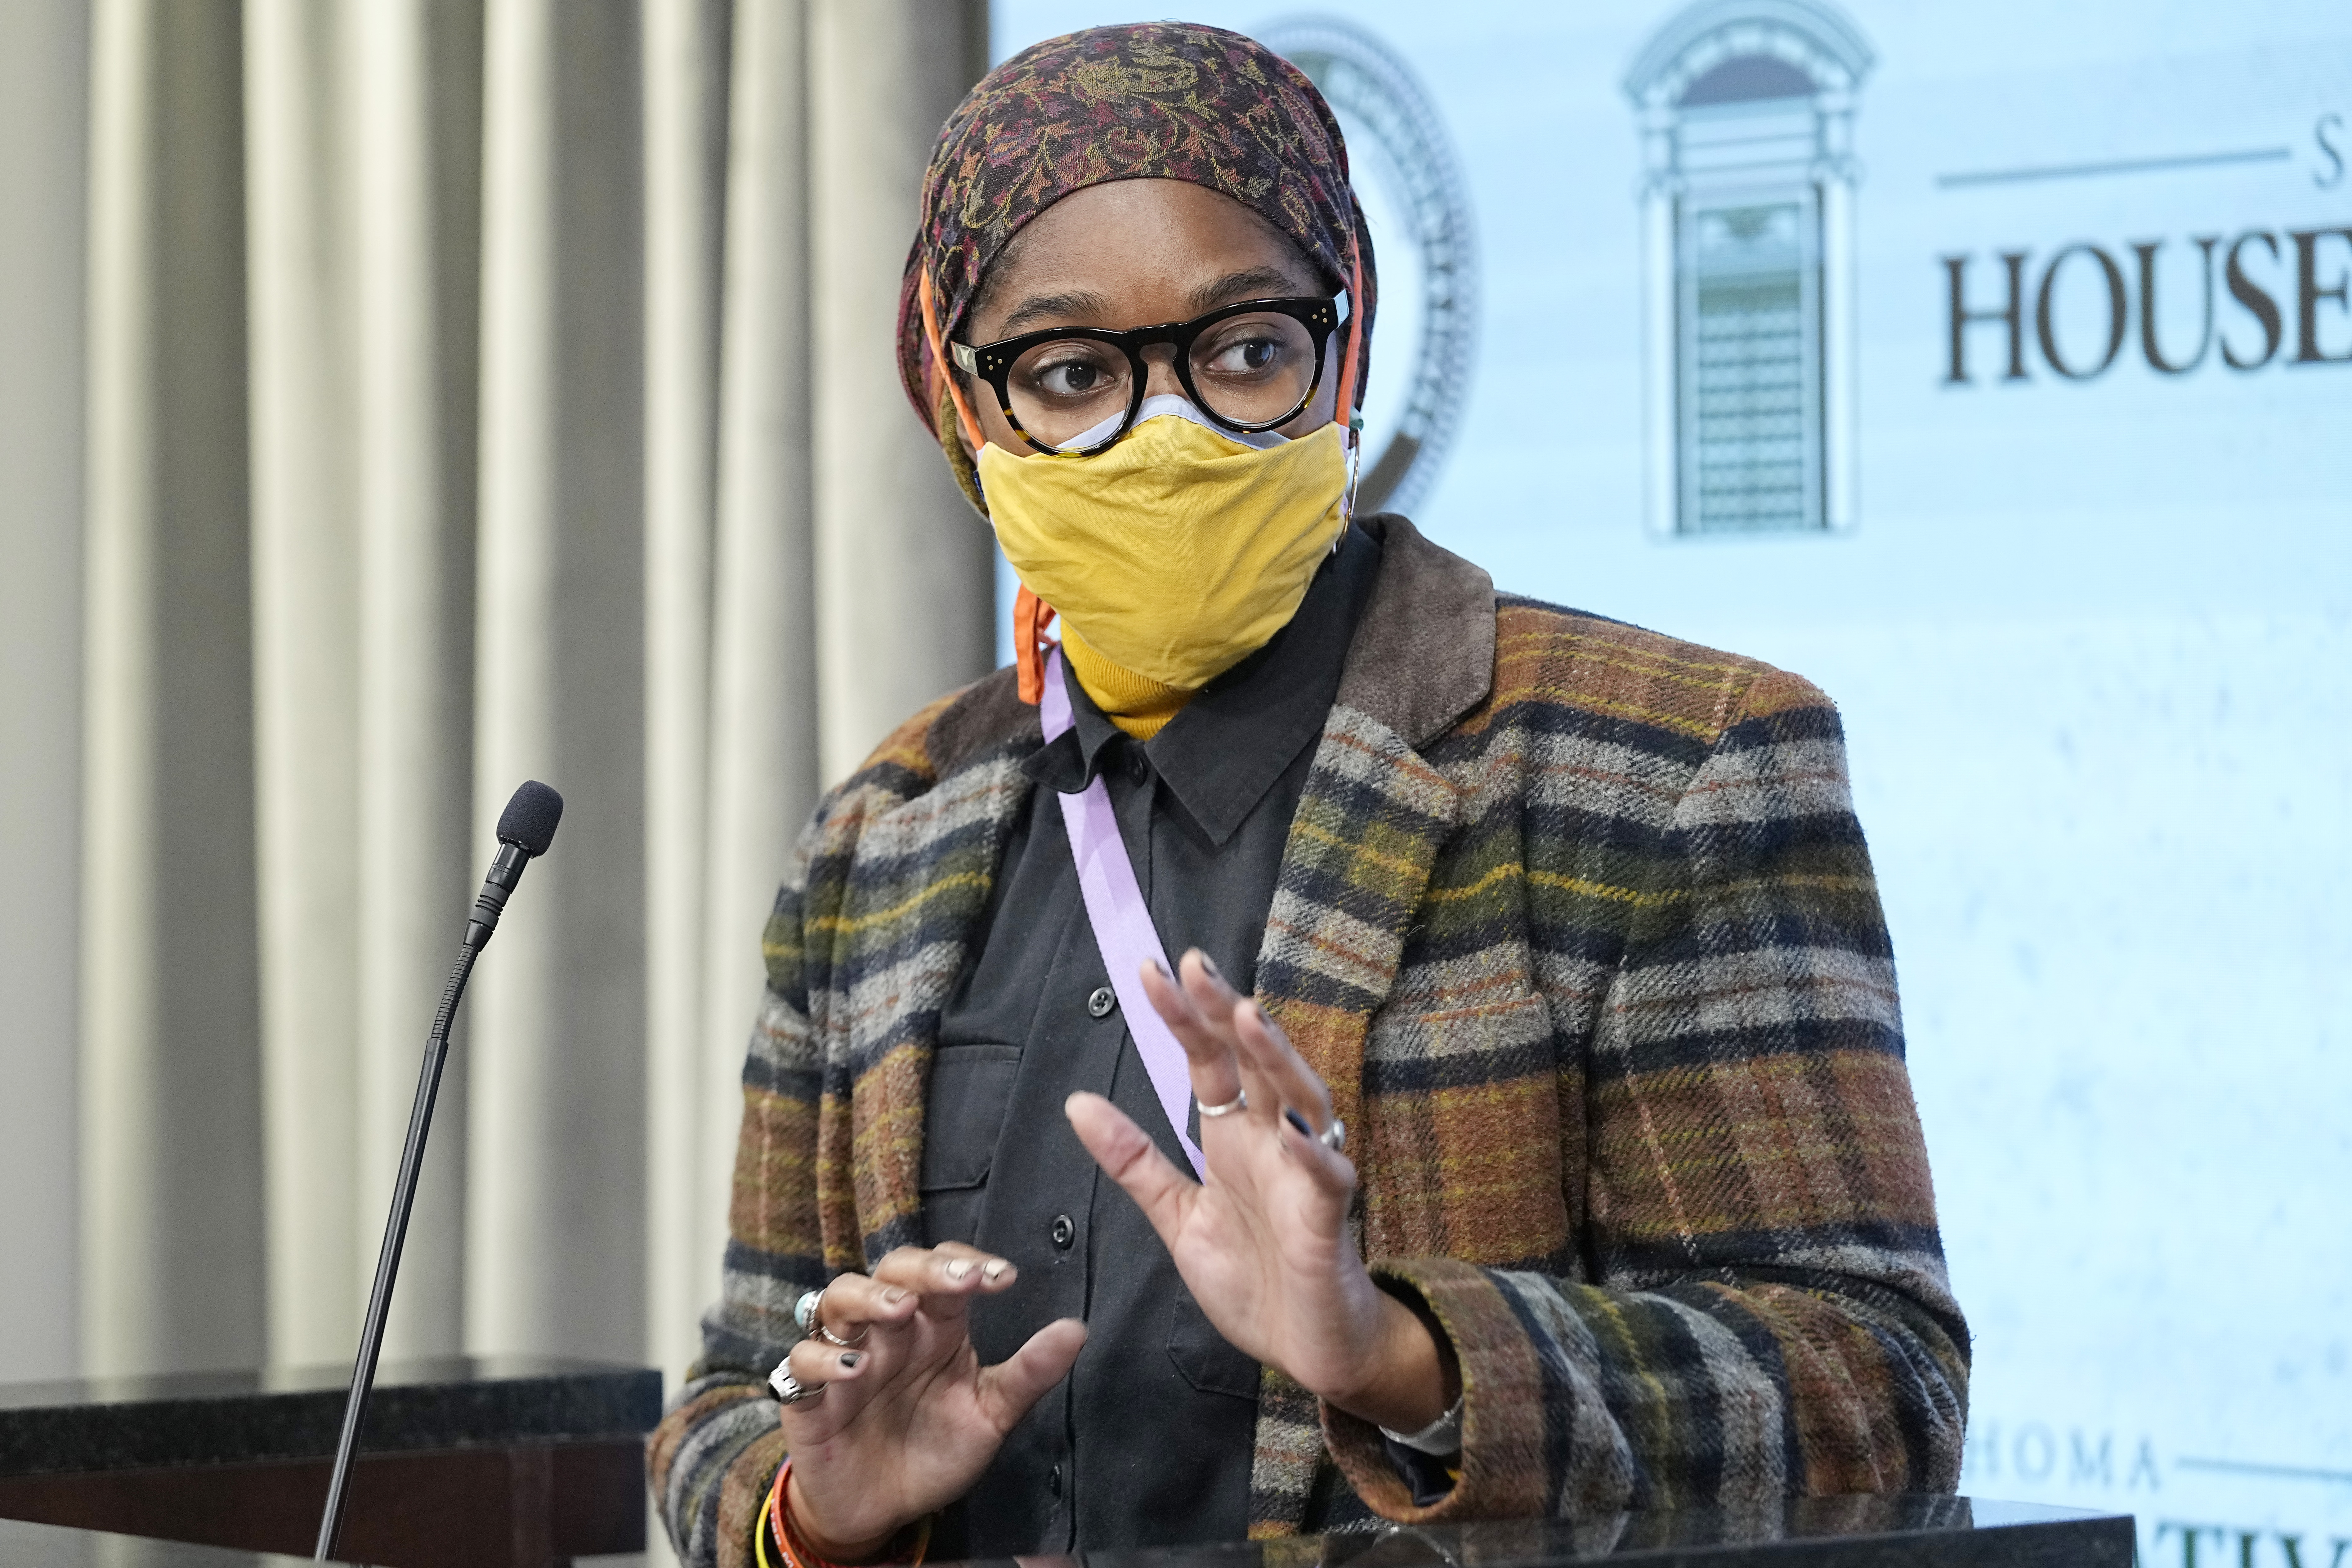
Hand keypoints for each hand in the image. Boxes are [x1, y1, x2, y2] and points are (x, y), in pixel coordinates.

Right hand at [773, 1245, 1085, 1559]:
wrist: (883, 1510)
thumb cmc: (936, 1451)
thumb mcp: (990, 1416)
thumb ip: (1030, 1374)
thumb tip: (1077, 1330)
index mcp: (936, 1326)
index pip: (948, 1270)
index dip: (969, 1263)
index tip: (1004, 1278)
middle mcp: (890, 1329)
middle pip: (895, 1271)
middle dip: (924, 1269)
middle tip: (958, 1281)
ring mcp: (845, 1354)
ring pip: (839, 1297)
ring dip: (868, 1297)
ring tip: (899, 1311)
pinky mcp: (807, 1393)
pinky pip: (801, 1360)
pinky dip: (824, 1358)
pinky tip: (853, 1369)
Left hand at [1063, 952, 1456, 1432]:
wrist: (1309, 1351)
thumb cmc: (1254, 1280)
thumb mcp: (1178, 1217)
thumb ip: (1135, 1162)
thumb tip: (1077, 1102)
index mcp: (1234, 1140)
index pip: (1208, 1063)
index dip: (1184, 1018)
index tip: (1151, 972)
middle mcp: (1273, 1144)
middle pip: (1253, 1063)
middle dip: (1226, 1013)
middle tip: (1195, 965)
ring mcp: (1305, 1177)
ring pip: (1298, 1100)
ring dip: (1276, 1059)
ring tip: (1248, 1017)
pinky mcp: (1328, 1223)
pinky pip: (1326, 1180)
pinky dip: (1312, 1154)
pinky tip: (1293, 1131)